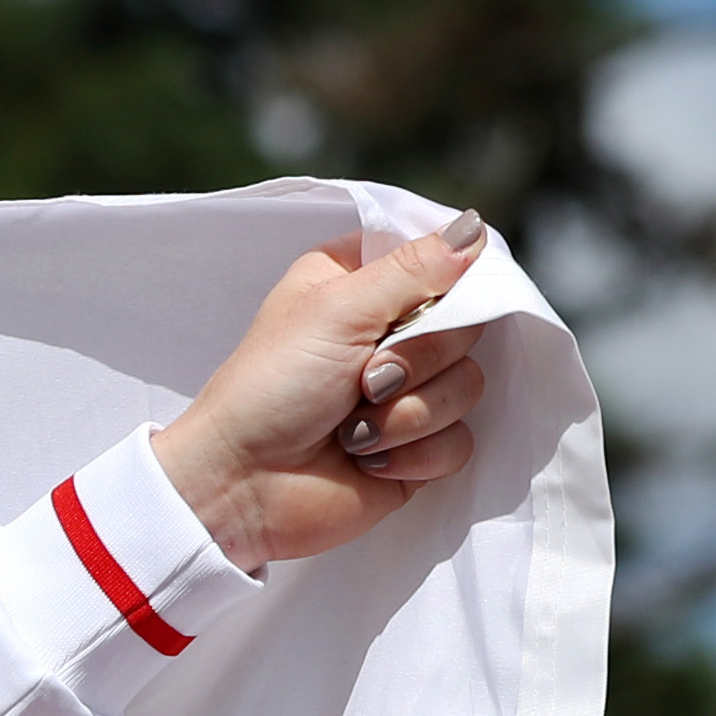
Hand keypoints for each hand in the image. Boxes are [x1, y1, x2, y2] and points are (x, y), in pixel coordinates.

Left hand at [147, 219, 492, 574]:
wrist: (239, 487)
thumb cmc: (271, 389)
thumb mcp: (337, 309)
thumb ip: (413, 267)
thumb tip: (475, 228)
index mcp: (362, 282)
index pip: (444, 258)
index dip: (443, 284)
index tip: (410, 308)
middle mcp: (390, 331)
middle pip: (468, 325)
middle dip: (418, 360)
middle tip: (363, 380)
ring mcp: (408, 391)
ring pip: (468, 385)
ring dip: (408, 413)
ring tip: (351, 429)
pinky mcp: (415, 446)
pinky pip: (459, 441)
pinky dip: (413, 454)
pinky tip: (366, 461)